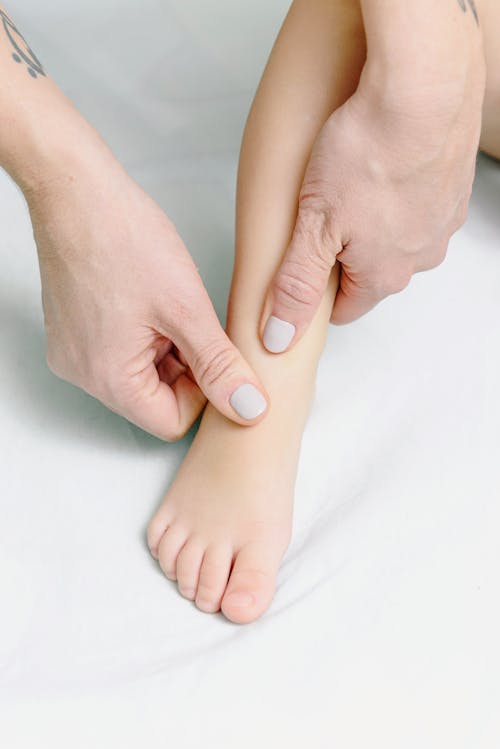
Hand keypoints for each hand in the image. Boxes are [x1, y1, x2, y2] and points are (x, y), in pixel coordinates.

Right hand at [28, 149, 267, 439]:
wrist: (76, 191)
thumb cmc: (123, 238)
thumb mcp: (186, 308)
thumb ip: (220, 365)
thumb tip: (249, 408)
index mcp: (108, 378)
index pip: (171, 422)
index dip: (204, 394)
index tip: (219, 358)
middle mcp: (83, 373)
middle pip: (155, 399)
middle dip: (188, 369)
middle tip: (200, 325)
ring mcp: (75, 352)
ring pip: (141, 374)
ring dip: (170, 350)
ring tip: (175, 307)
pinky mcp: (74, 331)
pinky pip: (121, 352)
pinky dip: (148, 336)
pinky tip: (155, 302)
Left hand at [260, 79, 483, 351]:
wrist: (424, 88)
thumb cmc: (368, 151)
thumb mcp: (314, 226)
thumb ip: (295, 285)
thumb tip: (279, 337)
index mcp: (384, 274)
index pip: (347, 309)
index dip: (319, 296)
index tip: (304, 276)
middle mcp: (421, 257)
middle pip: (372, 273)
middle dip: (345, 255)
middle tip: (321, 218)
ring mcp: (442, 222)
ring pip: (398, 238)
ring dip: (375, 222)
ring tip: (352, 186)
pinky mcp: (454, 187)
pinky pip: (419, 205)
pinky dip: (399, 193)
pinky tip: (382, 167)